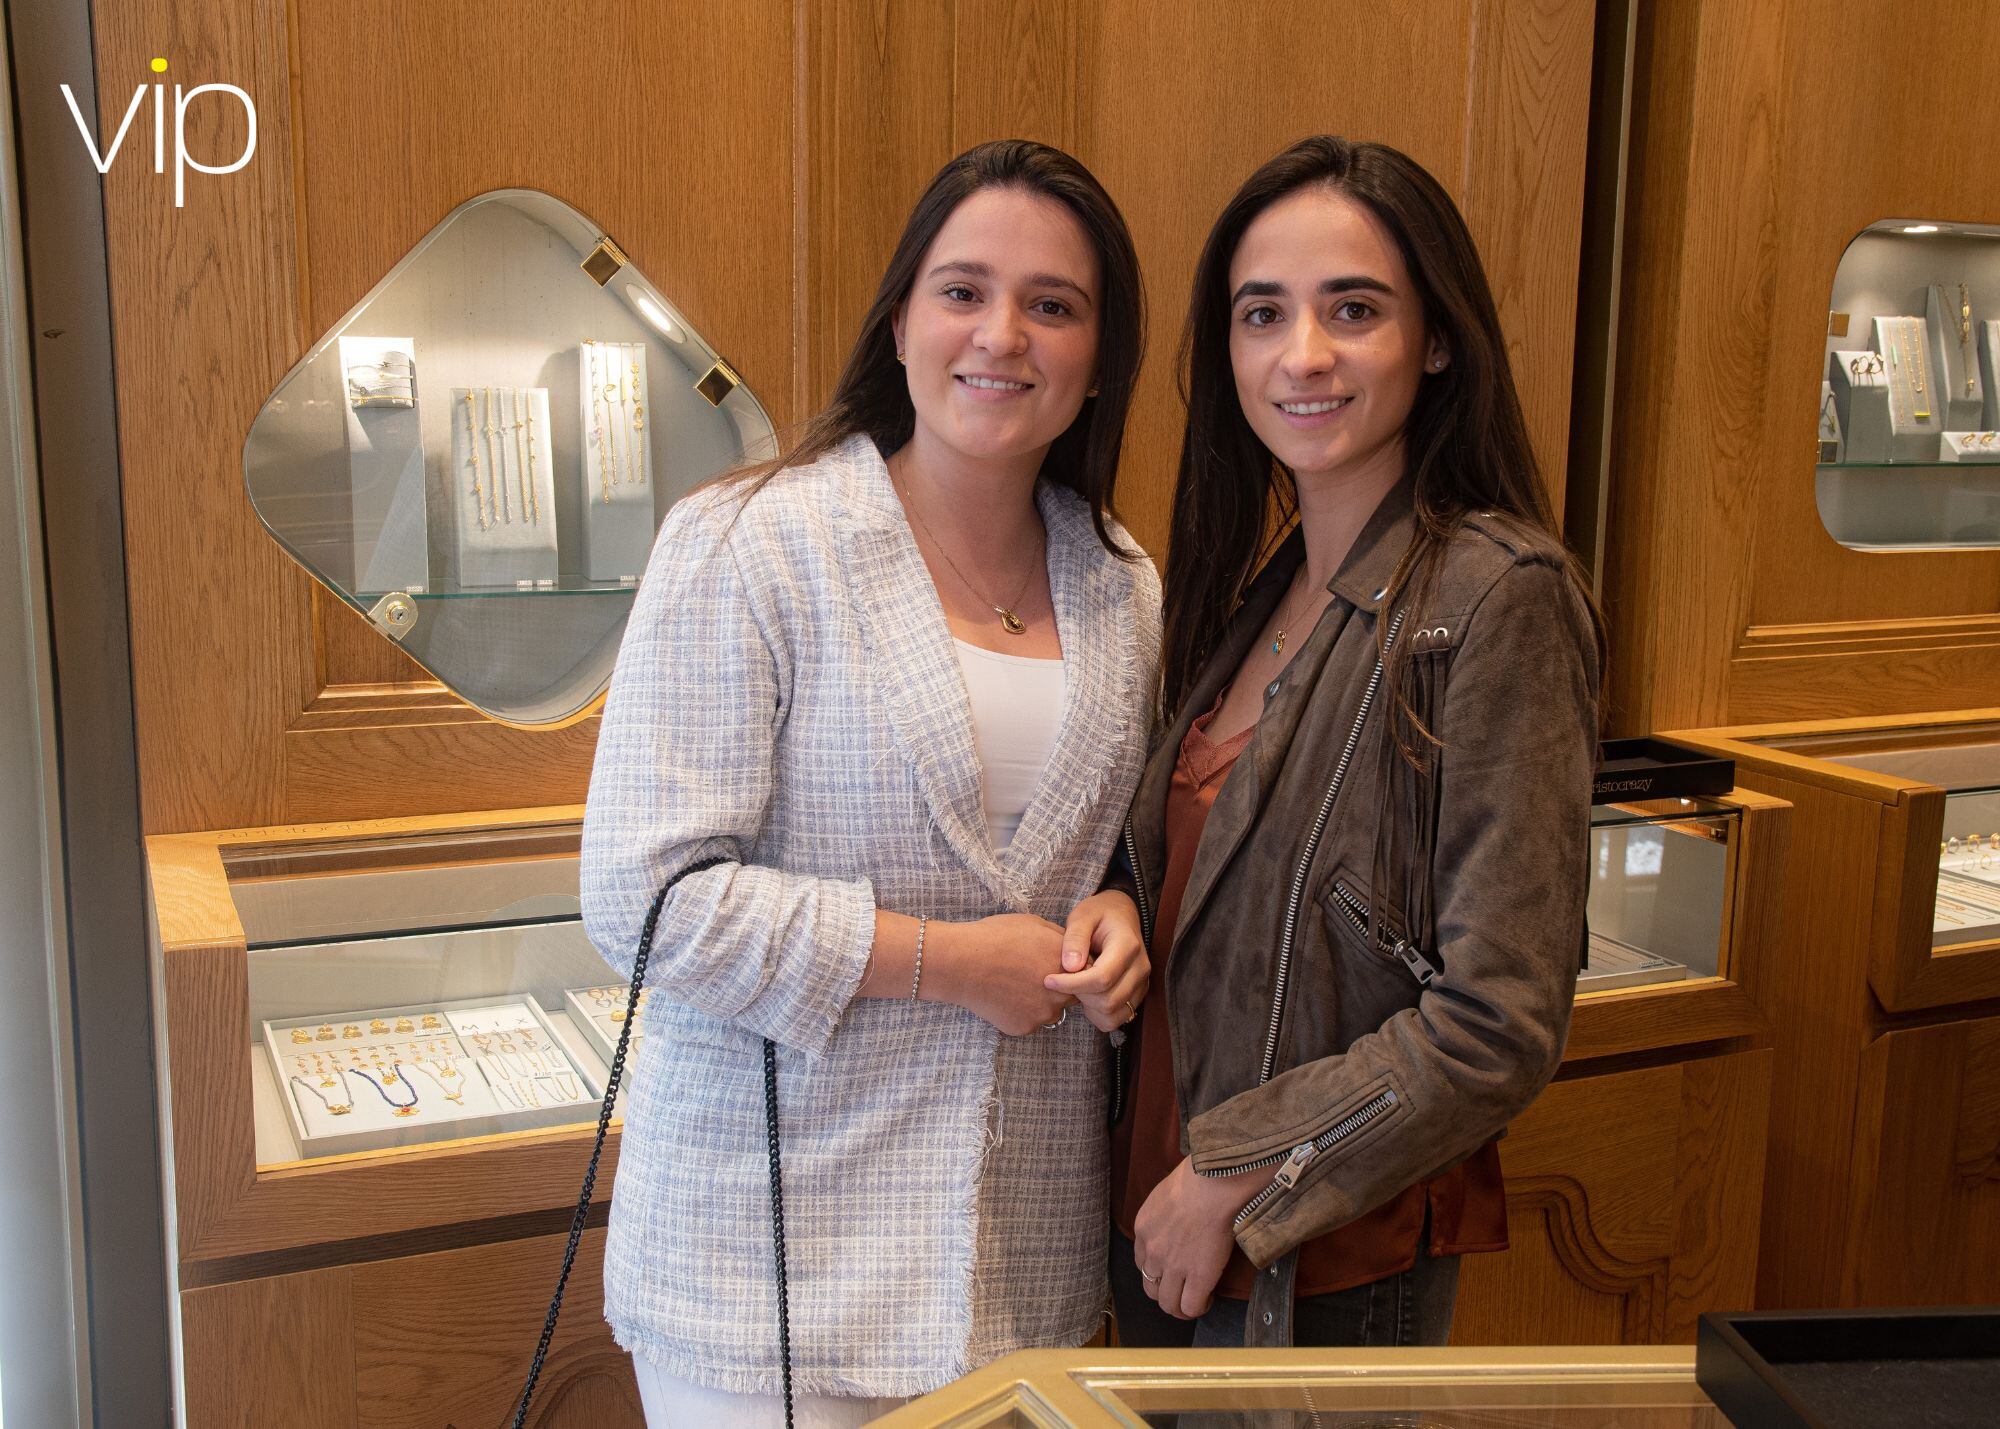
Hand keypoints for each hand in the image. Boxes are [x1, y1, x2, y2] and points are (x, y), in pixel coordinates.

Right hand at [933, 913, 1074, 1036]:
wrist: (962, 962)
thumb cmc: (995, 937)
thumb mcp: (1034, 924)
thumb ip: (1060, 940)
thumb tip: (1072, 948)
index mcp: (1066, 966)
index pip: (1086, 974)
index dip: (1072, 971)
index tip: (1055, 966)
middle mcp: (1061, 993)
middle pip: (1072, 996)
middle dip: (1059, 988)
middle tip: (1033, 975)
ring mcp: (1042, 1013)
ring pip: (1050, 1011)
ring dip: (1040, 1002)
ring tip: (1015, 985)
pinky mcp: (1024, 1027)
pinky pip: (1030, 1021)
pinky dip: (1020, 1012)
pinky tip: (1004, 996)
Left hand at [1048, 891, 1148, 1032]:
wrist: (1120, 915)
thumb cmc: (1099, 913)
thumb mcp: (1083, 915)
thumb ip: (1075, 938)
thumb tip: (1070, 966)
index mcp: (1128, 946)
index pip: (1101, 978)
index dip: (1072, 984)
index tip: (1049, 980)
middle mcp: (1140, 968)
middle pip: (1108, 1000)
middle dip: (1079, 995)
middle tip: (1061, 981)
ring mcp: (1141, 983)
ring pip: (1113, 1014)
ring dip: (1089, 1007)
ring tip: (1075, 987)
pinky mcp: (1137, 993)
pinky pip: (1118, 1018)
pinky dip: (1099, 1014)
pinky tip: (1087, 996)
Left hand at [1131, 1156, 1265, 1319]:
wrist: (1214, 1185)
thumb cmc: (1198, 1177)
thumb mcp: (1166, 1193)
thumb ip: (1166, 1211)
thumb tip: (1180, 1215)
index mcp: (1143, 1228)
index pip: (1142, 1263)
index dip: (1159, 1270)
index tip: (1174, 1268)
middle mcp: (1152, 1252)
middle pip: (1151, 1289)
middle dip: (1166, 1293)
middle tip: (1184, 1288)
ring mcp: (1174, 1267)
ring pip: (1169, 1304)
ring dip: (1181, 1306)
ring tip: (1197, 1299)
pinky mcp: (1198, 1278)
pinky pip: (1192, 1307)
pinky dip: (1200, 1307)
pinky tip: (1209, 1297)